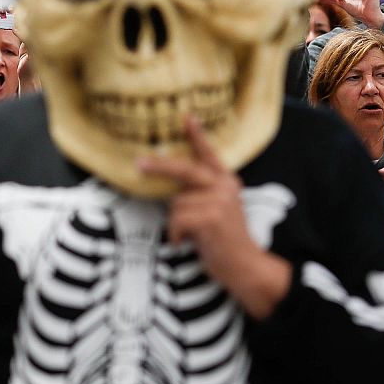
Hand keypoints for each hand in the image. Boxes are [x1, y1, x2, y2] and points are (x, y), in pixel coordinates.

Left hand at [137, 116, 290, 318]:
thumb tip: (171, 186)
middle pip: (185, 170)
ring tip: (190, 235)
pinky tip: (187, 243)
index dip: (197, 136)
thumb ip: (201, 194)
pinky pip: (176, 220)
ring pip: (176, 204)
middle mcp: (225, 186)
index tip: (187, 117)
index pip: (209, 154)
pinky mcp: (211, 218)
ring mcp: (219, 201)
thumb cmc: (223, 240)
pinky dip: (176, 235)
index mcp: (226, 182)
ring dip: (176, 223)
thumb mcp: (216, 210)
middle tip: (139, 164)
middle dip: (160, 167)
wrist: (245, 266)